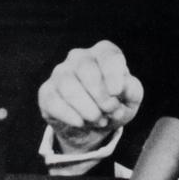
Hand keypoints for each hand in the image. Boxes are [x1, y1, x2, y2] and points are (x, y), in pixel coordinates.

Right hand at [38, 40, 143, 154]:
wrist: (94, 127)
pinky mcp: (46, 92)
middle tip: (109, 111)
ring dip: (86, 107)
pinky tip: (81, 123)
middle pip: (86, 68)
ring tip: (98, 119)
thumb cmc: (115, 105)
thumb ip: (132, 89)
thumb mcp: (131, 99)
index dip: (113, 74)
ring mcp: (60, 73)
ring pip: (68, 84)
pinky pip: (53, 101)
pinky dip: (69, 115)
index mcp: (103, 52)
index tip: (117, 93)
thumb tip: (122, 84)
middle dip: (100, 95)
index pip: (108, 55)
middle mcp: (79, 57)